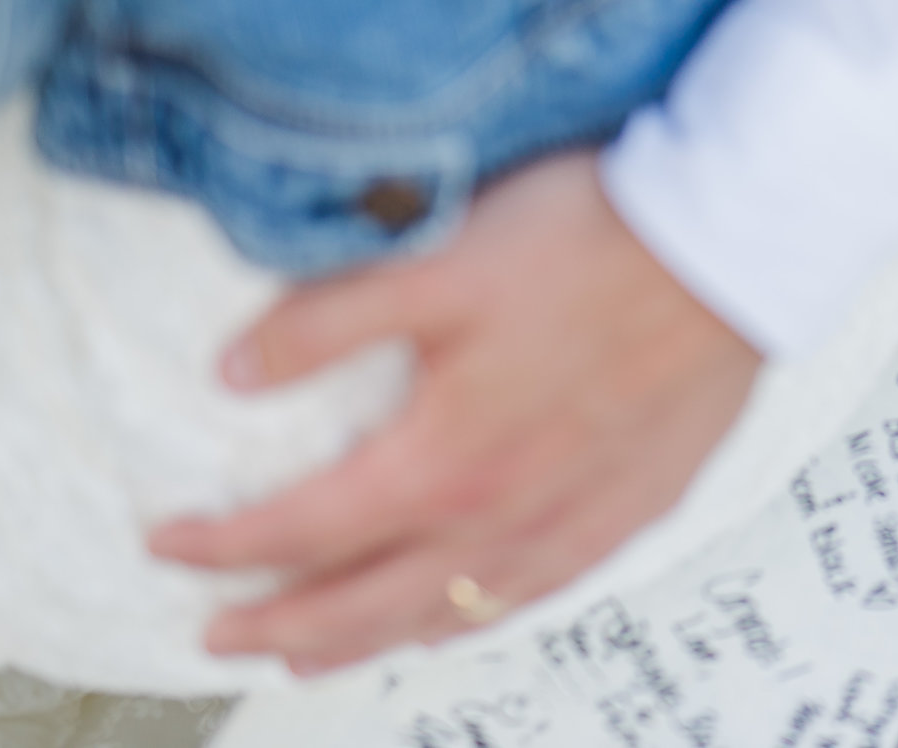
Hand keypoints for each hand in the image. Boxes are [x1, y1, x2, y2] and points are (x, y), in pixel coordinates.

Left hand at [148, 149, 760, 674]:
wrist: (731, 243)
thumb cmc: (591, 241)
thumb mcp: (436, 260)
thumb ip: (327, 322)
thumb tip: (233, 372)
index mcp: (440, 462)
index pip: (298, 530)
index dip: (220, 545)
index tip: (166, 543)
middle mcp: (500, 515)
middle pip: (361, 603)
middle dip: (276, 624)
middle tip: (214, 633)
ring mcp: (571, 520)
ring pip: (445, 613)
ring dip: (364, 643)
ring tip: (312, 655)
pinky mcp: (634, 502)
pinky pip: (535, 592)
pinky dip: (474, 618)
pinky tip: (463, 614)